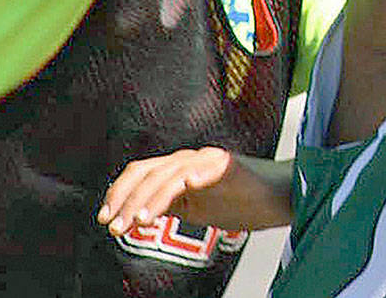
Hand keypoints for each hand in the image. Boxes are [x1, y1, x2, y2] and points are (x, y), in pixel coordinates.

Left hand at [98, 147, 235, 235]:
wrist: (279, 198)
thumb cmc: (242, 203)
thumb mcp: (195, 207)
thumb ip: (168, 204)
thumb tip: (135, 215)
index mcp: (180, 167)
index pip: (140, 173)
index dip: (119, 193)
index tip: (105, 218)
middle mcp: (192, 159)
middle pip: (149, 172)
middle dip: (127, 200)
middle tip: (115, 226)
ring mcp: (211, 161)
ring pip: (172, 175)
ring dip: (152, 199)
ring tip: (140, 221)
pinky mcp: (231, 167)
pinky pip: (209, 170)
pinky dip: (196, 176)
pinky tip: (188, 187)